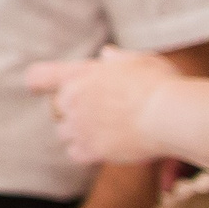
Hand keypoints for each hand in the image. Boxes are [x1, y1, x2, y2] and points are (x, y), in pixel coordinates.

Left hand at [26, 48, 175, 164]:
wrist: (171, 115)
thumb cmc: (160, 84)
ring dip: (79, 133)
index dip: (39, 83)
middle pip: (56, 108)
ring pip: (64, 133)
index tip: (37, 88)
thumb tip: (107, 53)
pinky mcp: (89, 150)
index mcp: (79, 74)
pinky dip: (86, 152)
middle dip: (73, 110)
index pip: (39, 77)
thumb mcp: (141, 61)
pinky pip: (74, 153)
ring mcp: (78, 126)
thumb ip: (119, 59)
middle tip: (100, 113)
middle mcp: (72, 99)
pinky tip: (106, 147)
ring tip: (108, 131)